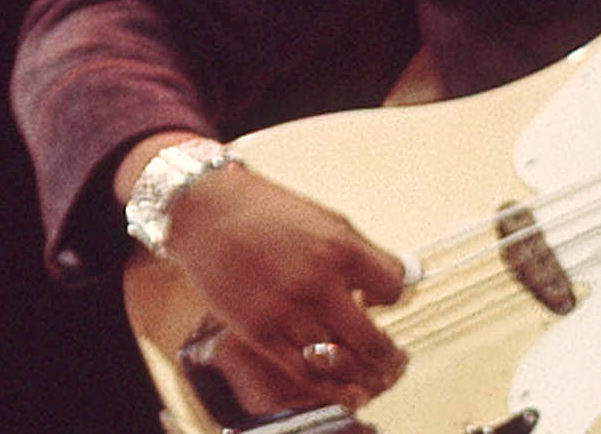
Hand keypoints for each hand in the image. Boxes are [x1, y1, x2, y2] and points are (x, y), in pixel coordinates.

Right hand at [122, 137, 409, 415]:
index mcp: (338, 248)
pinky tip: (345, 388)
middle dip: (388, 354)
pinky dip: (331, 388)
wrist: (202, 211)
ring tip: (370, 373)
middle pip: (374, 342)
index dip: (390, 296)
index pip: (394, 290)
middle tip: (393, 358)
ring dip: (363, 373)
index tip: (378, 297)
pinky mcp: (259, 331)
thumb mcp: (322, 219)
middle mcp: (315, 282)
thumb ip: (360, 253)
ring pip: (342, 362)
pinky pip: (306, 373)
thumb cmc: (265, 212)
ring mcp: (286, 310)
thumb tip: (397, 286)